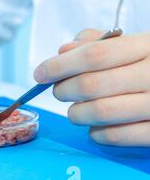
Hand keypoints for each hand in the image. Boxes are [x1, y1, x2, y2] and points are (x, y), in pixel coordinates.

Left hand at [33, 29, 149, 146]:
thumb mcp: (133, 43)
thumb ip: (98, 43)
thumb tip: (63, 51)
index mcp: (149, 46)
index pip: (94, 55)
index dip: (60, 65)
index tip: (40, 73)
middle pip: (92, 84)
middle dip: (63, 89)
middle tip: (57, 90)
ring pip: (101, 112)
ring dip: (76, 113)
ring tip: (74, 110)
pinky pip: (119, 136)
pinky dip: (97, 134)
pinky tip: (93, 128)